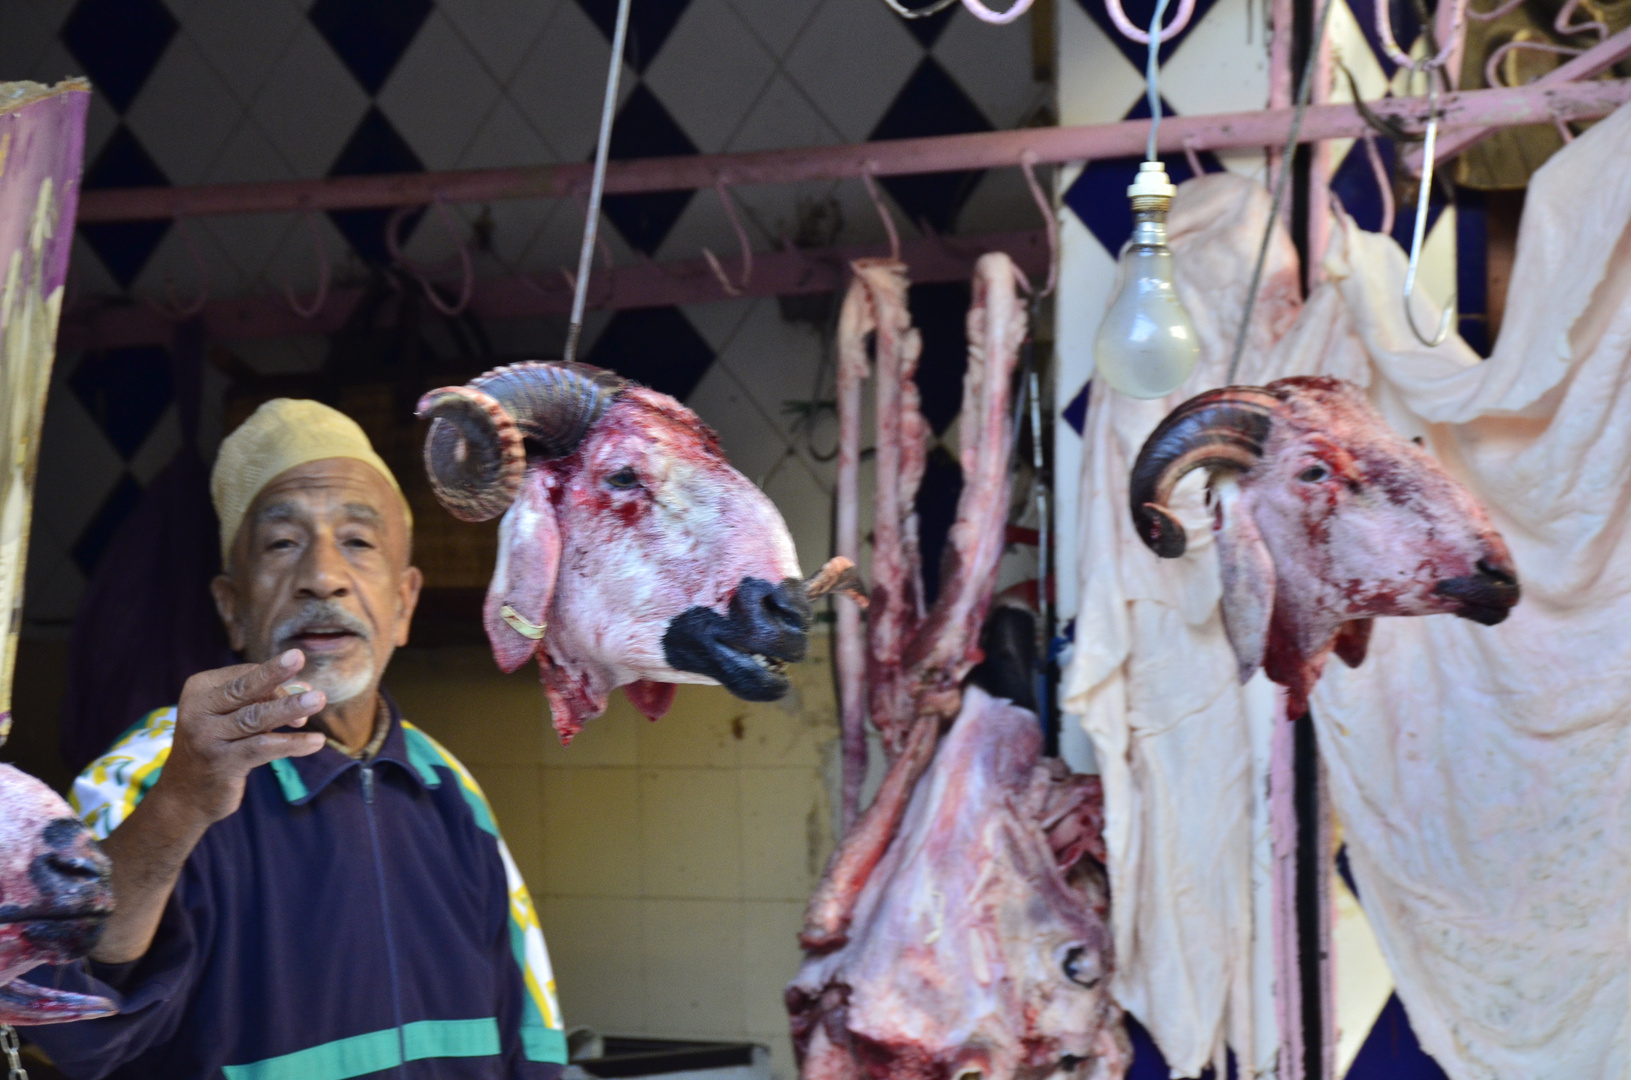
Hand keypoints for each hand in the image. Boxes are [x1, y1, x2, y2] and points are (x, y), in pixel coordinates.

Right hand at [150, 650, 326, 828]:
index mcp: (200, 690)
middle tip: (298, 657)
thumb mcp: (234, 717)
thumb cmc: (219, 745)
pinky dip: (292, 743)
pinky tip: (316, 741)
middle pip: (242, 689)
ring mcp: (207, 738)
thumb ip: (264, 701)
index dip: (275, 678)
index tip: (301, 690)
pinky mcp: (221, 764)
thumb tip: (304, 688)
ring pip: (254, 718)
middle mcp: (198, 711)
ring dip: (289, 708)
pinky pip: (263, 748)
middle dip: (272, 673)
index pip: (243, 675)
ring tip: (318, 700)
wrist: (185, 794)